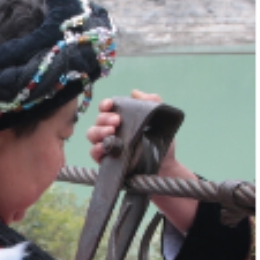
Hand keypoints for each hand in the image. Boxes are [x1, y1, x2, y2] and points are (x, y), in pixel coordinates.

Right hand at [88, 89, 196, 237]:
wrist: (166, 167)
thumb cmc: (161, 142)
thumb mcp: (160, 120)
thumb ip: (152, 102)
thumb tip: (135, 92)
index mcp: (120, 118)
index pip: (106, 108)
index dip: (105, 104)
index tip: (111, 105)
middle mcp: (111, 130)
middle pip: (98, 120)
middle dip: (104, 119)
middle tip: (117, 122)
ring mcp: (108, 146)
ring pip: (92, 135)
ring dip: (98, 132)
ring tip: (111, 133)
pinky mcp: (107, 161)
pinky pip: (94, 153)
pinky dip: (96, 149)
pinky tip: (103, 148)